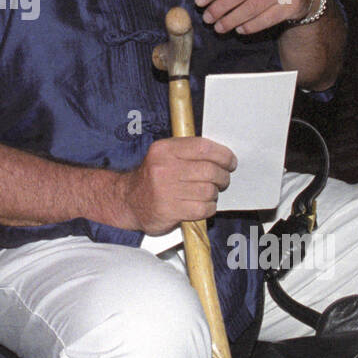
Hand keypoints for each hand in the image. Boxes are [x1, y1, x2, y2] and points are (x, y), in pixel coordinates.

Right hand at [121, 136, 235, 234]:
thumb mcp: (164, 155)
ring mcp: (166, 190)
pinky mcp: (169, 210)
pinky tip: (201, 205)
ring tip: (207, 194)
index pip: (203, 147)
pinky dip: (208, 208)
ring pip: (208, 191)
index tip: (230, 162)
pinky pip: (203, 208)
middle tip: (222, 180)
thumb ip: (188, 151)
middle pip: (210, 170)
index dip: (223, 155)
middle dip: (223, 177)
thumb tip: (221, 154)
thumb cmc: (152, 178)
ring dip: (214, 194)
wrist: (128, 200)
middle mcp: (164, 168)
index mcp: (165, 149)